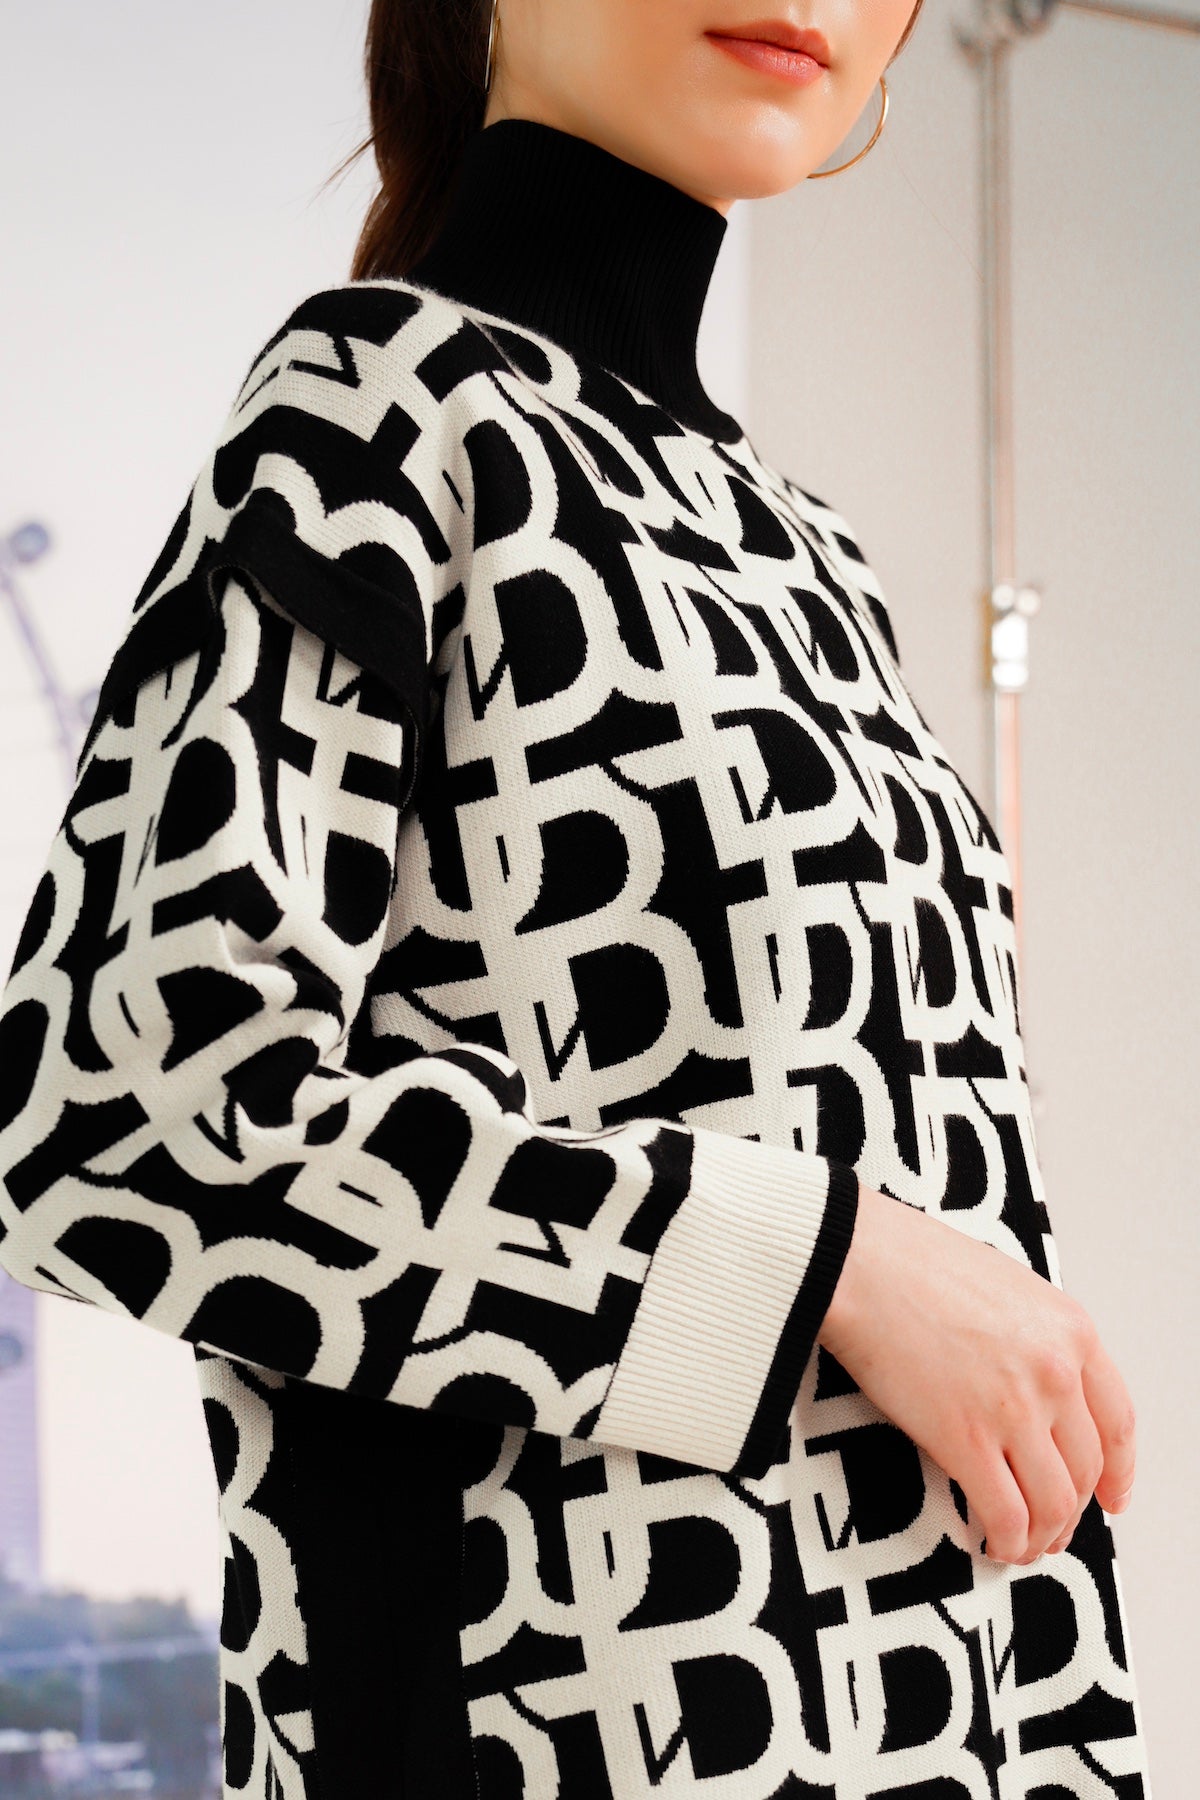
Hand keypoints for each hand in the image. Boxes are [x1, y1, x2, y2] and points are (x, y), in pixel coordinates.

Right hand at [816, 1183, 1136, 1564]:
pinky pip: (1006, 1515)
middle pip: (1084, 1470)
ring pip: (1054, 1504)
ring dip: (1042, 1536)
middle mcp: (1056, 1372)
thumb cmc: (913, 1262)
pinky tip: (990, 1543)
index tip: (1111, 1497)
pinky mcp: (965, 1439)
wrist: (857, 1262)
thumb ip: (1035, 1336)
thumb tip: (1037, 1389)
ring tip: (1021, 1543)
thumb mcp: (1005, 1286)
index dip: (1118, 1472)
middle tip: (1052, 1526)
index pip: (1117, 1422)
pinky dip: (1007, 1542)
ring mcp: (1015, 1409)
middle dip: (1071, 1510)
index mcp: (1072, 1329)